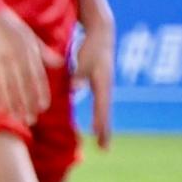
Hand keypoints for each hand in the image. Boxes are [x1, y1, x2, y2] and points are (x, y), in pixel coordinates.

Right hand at [0, 10, 64, 124]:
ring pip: (7, 88)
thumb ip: (44, 52)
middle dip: (27, 105)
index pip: (37, 77)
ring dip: (12, 105)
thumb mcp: (30, 36)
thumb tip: (60, 64)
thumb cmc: (9, 23)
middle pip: (22, 86)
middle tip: (31, 120)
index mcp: (28, 51)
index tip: (43, 107)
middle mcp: (15, 58)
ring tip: (17, 118)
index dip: (40, 94)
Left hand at [74, 18, 114, 149]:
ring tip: (102, 141)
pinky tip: (98, 125)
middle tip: (104, 148)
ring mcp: (104, 85)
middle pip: (105, 112)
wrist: (103, 33)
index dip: (100, 121)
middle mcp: (106, 86)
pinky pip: (101, 104)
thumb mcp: (85, 58)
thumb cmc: (92, 45)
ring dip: (103, 125)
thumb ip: (79, 74)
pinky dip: (100, 115)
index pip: (101, 106)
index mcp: (102, 82)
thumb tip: (75, 90)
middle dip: (105, 130)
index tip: (98, 137)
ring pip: (104, 109)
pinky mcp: (101, 83)